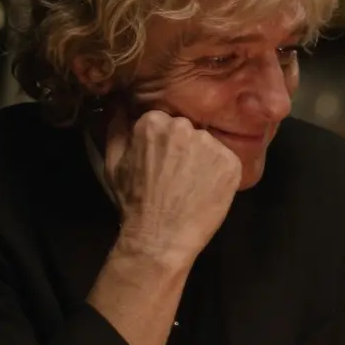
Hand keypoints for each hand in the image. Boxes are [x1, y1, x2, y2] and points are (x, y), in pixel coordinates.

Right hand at [105, 110, 241, 264]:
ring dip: (203, 158)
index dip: (164, 142)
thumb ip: (116, 129)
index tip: (161, 159)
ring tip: (191, 183)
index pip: (165, 121)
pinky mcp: (231, 163)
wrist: (161, 236)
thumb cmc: (134, 201)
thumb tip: (119, 107)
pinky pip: (227, 160)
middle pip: (189, 129)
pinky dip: (220, 172)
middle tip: (177, 173)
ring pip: (209, 144)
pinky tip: (206, 189)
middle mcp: (185, 127)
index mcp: (154, 122)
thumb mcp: (113, 163)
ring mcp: (211, 145)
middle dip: (184, 146)